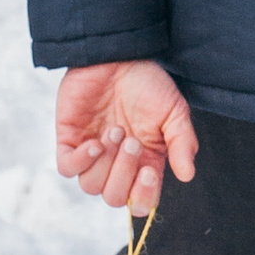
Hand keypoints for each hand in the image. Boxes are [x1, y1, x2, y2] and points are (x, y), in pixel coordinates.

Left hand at [55, 61, 198, 214]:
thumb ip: (182, 143)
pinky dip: (81, 161)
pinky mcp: (69, 140)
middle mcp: (117, 163)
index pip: (141, 201)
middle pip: (114, 197)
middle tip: (131, 140)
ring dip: (105, 162)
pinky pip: (67, 169)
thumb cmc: (147, 82)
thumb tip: (187, 175)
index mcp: (144, 162)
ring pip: (91, 186)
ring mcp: (92, 153)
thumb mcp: (174, 111)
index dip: (144, 197)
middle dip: (123, 172)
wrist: (118, 53)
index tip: (149, 173)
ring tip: (114, 130)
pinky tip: (95, 142)